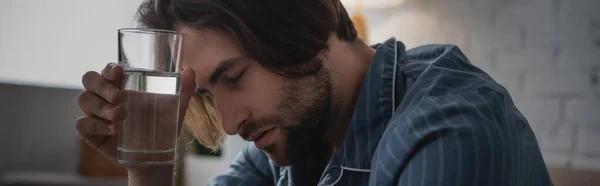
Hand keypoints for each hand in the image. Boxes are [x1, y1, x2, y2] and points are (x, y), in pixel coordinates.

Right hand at [75, 63, 195, 168]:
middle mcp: (106, 97)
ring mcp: (96, 114)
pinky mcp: (91, 133)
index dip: (109, 68)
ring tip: (121, 116)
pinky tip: (113, 130)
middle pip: (89, 79)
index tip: (118, 72)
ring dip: (101, 106)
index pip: (107, 70)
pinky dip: (96, 125)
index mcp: (123, 85)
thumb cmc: (163, 127)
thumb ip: (184, 89)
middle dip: (102, 86)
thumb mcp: (176, 108)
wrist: (156, 156)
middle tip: (120, 97)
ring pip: (84, 99)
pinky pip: (82, 124)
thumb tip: (190, 70)